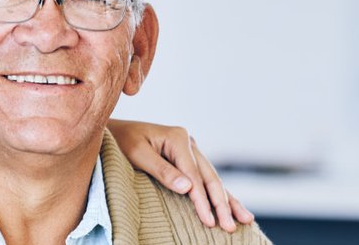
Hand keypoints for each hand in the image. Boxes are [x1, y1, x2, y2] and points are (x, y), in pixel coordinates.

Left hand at [108, 119, 255, 231]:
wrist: (113, 132)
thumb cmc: (121, 142)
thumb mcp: (137, 154)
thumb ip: (162, 171)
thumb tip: (188, 188)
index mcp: (178, 138)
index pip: (194, 175)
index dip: (202, 200)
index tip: (209, 220)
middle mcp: (188, 142)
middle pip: (209, 177)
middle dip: (221, 204)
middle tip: (230, 226)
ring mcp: (190, 151)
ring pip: (213, 179)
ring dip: (228, 201)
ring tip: (245, 219)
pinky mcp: (188, 159)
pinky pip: (206, 179)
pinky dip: (220, 194)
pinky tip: (233, 206)